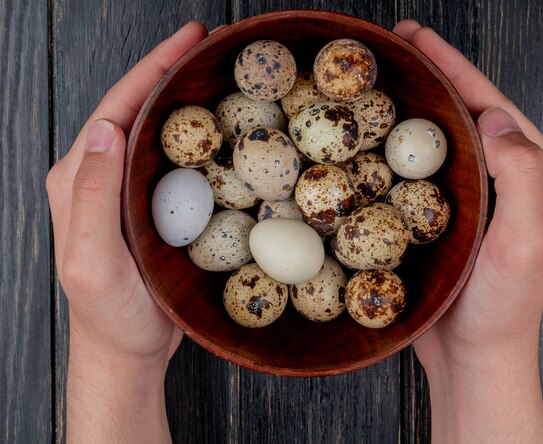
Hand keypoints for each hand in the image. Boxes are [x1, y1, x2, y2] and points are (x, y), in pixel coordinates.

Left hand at [46, 22, 207, 442]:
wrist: (127, 349)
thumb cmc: (109, 314)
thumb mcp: (91, 259)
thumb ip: (90, 196)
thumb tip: (105, 129)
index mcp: (78, 178)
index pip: (115, 108)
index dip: (151, 69)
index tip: (189, 40)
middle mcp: (101, 176)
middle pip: (137, 109)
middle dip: (172, 71)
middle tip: (212, 46)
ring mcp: (127, 190)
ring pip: (158, 131)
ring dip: (187, 99)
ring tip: (221, 75)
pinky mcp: (151, 206)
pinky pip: (176, 161)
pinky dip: (199, 138)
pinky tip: (223, 130)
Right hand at [394, 20, 542, 441]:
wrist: (475, 354)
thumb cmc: (502, 307)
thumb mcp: (526, 242)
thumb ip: (522, 175)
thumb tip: (495, 119)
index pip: (495, 105)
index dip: (455, 68)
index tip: (417, 38)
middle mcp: (516, 178)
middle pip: (471, 111)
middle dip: (435, 75)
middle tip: (396, 46)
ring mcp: (485, 195)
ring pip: (448, 137)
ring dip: (419, 105)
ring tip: (387, 79)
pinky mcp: (457, 213)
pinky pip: (430, 168)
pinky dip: (407, 145)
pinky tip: (384, 134)